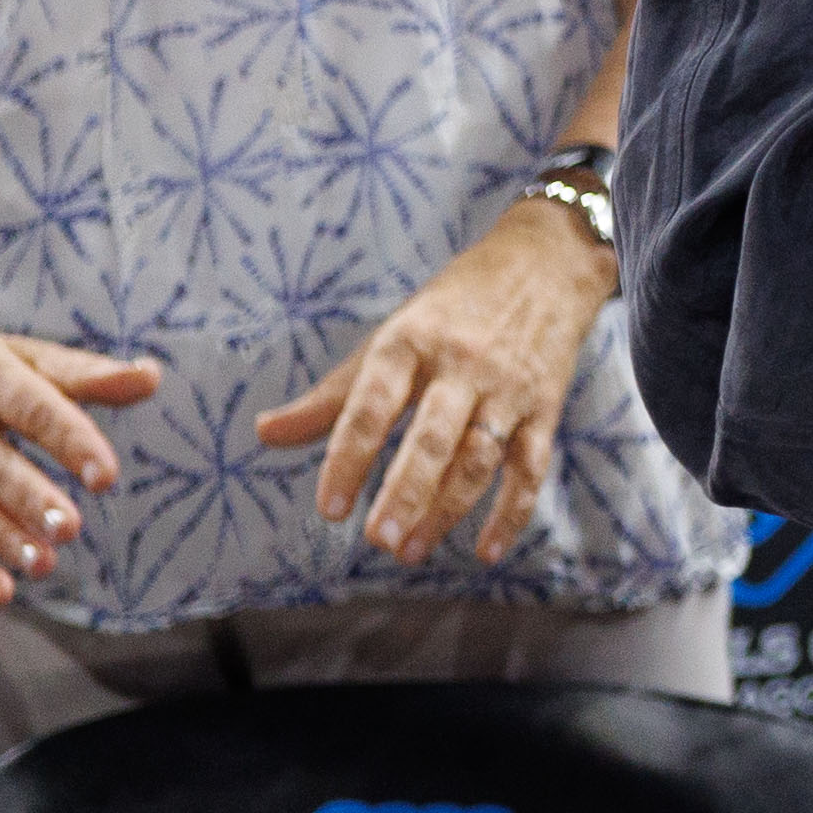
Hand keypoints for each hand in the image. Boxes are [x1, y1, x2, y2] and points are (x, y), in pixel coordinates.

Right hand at [0, 315, 153, 602]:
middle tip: (70, 527)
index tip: (106, 475)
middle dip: (28, 497)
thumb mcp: (20, 355)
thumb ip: (84, 373)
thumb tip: (150, 378)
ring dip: (1, 537)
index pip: (30, 407)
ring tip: (45, 563)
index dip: (68, 440)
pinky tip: (1, 591)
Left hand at [254, 206, 616, 564]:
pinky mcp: (546, 406)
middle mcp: (463, 364)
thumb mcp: (391, 336)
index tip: (329, 508)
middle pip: (434, 437)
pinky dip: (512, 511)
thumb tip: (264, 434)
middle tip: (377, 540)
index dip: (350, 457)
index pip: (374, 404)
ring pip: (480, 456)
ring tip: (410, 550)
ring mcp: (509, 387)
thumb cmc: (453, 306)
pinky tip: (486, 550)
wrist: (548, 262)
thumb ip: (332, 394)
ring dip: (448, 508)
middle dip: (407, 491)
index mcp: (412, 341)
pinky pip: (531, 465)